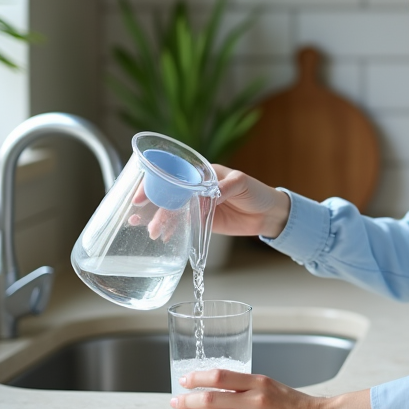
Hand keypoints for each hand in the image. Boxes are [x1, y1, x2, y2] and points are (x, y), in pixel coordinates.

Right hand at [124, 166, 289, 240]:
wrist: (269, 214)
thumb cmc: (256, 192)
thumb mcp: (242, 184)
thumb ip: (224, 188)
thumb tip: (209, 196)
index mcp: (203, 172)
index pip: (174, 174)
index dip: (156, 182)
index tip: (143, 194)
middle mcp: (196, 188)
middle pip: (168, 194)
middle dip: (153, 204)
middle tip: (140, 218)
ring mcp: (198, 205)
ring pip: (173, 210)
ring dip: (160, 219)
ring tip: (152, 231)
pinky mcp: (202, 221)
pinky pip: (183, 224)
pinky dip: (172, 229)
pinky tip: (163, 236)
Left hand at [170, 370, 376, 408]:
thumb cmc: (295, 403)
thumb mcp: (270, 385)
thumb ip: (245, 385)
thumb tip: (214, 388)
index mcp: (258, 381)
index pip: (220, 375)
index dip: (197, 378)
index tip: (184, 380)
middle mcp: (256, 399)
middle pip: (212, 398)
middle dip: (188, 400)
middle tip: (175, 401)